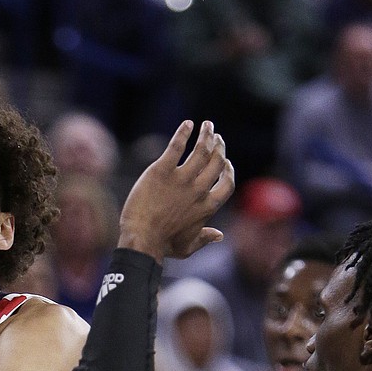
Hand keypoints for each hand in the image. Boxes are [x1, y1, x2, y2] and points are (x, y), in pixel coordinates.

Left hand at [118, 120, 234, 260]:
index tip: (226, 161)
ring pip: (201, 150)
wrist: (142, 239)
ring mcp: (181, 179)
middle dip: (219, 147)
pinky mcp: (162, 171)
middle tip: (216, 137)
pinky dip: (184, 132)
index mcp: (208, 206)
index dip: (229, 170)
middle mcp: (199, 190)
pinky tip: (188, 124)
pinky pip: (176, 146)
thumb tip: (219, 235)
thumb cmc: (163, 246)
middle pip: (216, 162)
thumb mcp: (188, 247)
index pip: (227, 183)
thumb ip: (204, 238)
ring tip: (208, 126)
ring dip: (207, 135)